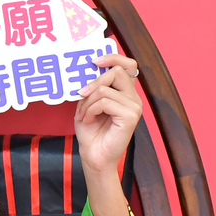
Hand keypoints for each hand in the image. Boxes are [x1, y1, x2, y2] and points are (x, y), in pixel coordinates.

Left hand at [74, 50, 144, 215]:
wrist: (92, 158)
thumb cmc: (90, 132)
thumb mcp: (86, 104)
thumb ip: (91, 87)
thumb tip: (89, 68)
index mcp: (125, 93)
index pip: (128, 65)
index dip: (113, 56)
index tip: (93, 61)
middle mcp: (133, 98)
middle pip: (117, 71)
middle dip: (94, 81)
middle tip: (81, 94)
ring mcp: (134, 107)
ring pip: (106, 88)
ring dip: (88, 101)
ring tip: (84, 116)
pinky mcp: (131, 117)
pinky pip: (105, 101)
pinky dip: (90, 110)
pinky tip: (88, 121)